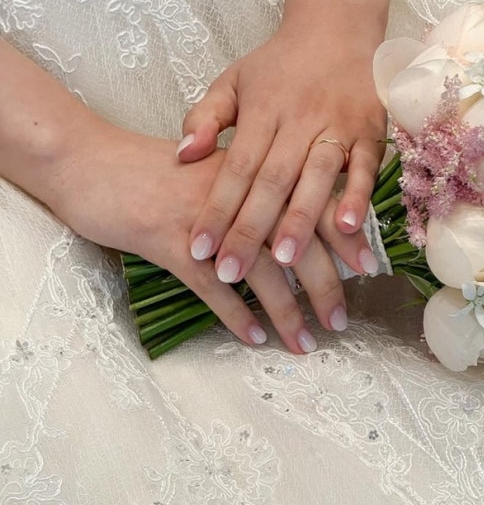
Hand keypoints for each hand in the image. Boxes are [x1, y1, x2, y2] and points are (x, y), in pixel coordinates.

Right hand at [49, 124, 375, 352]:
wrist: (93, 162)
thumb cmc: (157, 172)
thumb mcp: (211, 173)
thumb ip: (251, 190)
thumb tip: (292, 221)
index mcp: (252, 173)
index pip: (310, 202)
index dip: (343, 235)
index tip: (370, 265)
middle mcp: (237, 195)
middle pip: (294, 242)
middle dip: (324, 284)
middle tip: (342, 321)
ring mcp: (205, 220)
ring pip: (259, 270)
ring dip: (285, 312)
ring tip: (306, 343)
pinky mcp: (169, 242)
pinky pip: (209, 286)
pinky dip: (234, 315)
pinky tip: (253, 338)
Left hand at [177, 4, 386, 285]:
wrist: (338, 25)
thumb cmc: (281, 62)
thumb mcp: (234, 79)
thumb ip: (205, 116)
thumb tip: (181, 155)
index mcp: (262, 110)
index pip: (235, 168)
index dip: (216, 210)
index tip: (198, 250)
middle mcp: (299, 120)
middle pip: (271, 180)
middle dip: (250, 228)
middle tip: (230, 271)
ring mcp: (337, 126)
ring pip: (316, 177)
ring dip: (300, 219)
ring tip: (282, 261)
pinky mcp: (370, 132)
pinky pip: (366, 168)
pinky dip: (357, 196)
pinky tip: (348, 229)